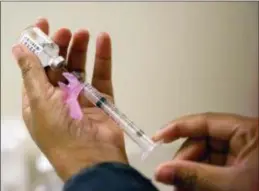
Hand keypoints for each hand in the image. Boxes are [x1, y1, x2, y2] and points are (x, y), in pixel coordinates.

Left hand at [12, 18, 127, 180]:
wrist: (93, 157)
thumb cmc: (60, 133)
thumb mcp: (40, 101)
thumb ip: (31, 73)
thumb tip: (18, 49)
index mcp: (39, 100)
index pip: (36, 68)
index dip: (38, 47)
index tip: (43, 26)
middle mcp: (59, 98)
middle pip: (59, 66)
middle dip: (61, 47)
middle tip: (66, 32)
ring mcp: (81, 98)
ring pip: (80, 69)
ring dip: (81, 50)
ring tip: (84, 34)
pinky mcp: (101, 99)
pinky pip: (102, 75)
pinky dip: (103, 58)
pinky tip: (103, 41)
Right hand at [152, 112, 257, 190]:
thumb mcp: (230, 184)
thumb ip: (193, 176)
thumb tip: (163, 170)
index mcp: (248, 131)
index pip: (204, 121)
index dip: (177, 127)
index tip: (158, 137)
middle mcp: (243, 139)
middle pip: (202, 140)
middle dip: (185, 160)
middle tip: (172, 177)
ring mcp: (240, 153)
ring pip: (205, 156)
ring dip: (190, 172)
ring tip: (180, 187)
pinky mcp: (239, 167)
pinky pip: (212, 167)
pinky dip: (200, 178)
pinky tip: (192, 188)